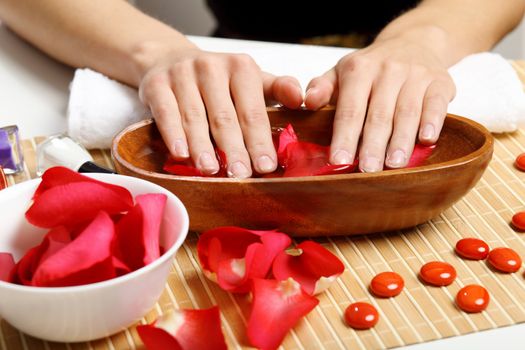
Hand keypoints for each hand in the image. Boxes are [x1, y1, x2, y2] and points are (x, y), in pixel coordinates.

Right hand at [139, 48, 302, 177]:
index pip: (252, 111)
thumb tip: (301, 99)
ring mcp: (182, 74)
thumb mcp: (250, 79)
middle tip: (241, 175)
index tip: (267, 166)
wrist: (170, 59)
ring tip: (211, 170)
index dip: (260, 140)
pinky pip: (166, 112)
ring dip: (203, 146)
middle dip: (234, 149)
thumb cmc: (218, 80)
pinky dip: (173, 134)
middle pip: (225, 116)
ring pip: (194, 117)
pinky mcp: (156, 84)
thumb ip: (277, 89)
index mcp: (241, 68)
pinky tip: (180, 154)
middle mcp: (212, 67)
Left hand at [304, 37, 455, 171]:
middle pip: (378, 114)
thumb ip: (322, 87)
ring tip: (395, 165)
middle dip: (373, 145)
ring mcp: (415, 74)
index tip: (339, 160)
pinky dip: (432, 122)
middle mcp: (387, 69)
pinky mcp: (440, 81)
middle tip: (368, 171)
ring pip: (407, 112)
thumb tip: (308, 101)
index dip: (344, 136)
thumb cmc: (371, 68)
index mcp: (358, 69)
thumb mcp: (341, 72)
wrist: (414, 42)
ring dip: (401, 140)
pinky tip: (426, 140)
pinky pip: (436, 103)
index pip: (350, 108)